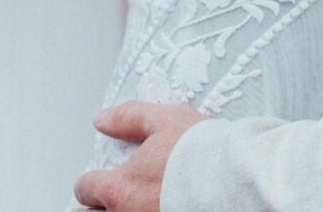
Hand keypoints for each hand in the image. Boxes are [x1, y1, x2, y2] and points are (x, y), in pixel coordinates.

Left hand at [72, 101, 206, 211]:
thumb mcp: (164, 120)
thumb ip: (128, 118)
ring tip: (127, 209)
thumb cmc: (202, 152)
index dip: (90, 183)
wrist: (236, 180)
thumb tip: (103, 120)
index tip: (96, 180)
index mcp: (121, 188)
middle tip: (101, 205)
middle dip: (94, 210)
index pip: (86, 189)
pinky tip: (154, 210)